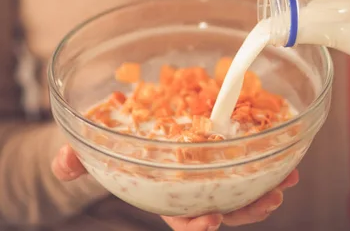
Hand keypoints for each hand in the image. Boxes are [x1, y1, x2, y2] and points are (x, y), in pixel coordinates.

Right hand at [52, 145, 298, 229]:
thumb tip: (63, 162)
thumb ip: (76, 159)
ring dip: (264, 185)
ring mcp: (205, 167)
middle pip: (220, 207)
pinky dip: (264, 155)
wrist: (124, 129)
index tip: (210, 220)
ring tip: (286, 179)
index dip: (195, 224)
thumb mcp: (91, 153)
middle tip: (269, 200)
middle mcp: (188, 185)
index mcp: (160, 191)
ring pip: (238, 187)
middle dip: (246, 209)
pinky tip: (283, 146)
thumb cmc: (109, 146)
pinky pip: (242, 155)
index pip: (179, 216)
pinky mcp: (217, 144)